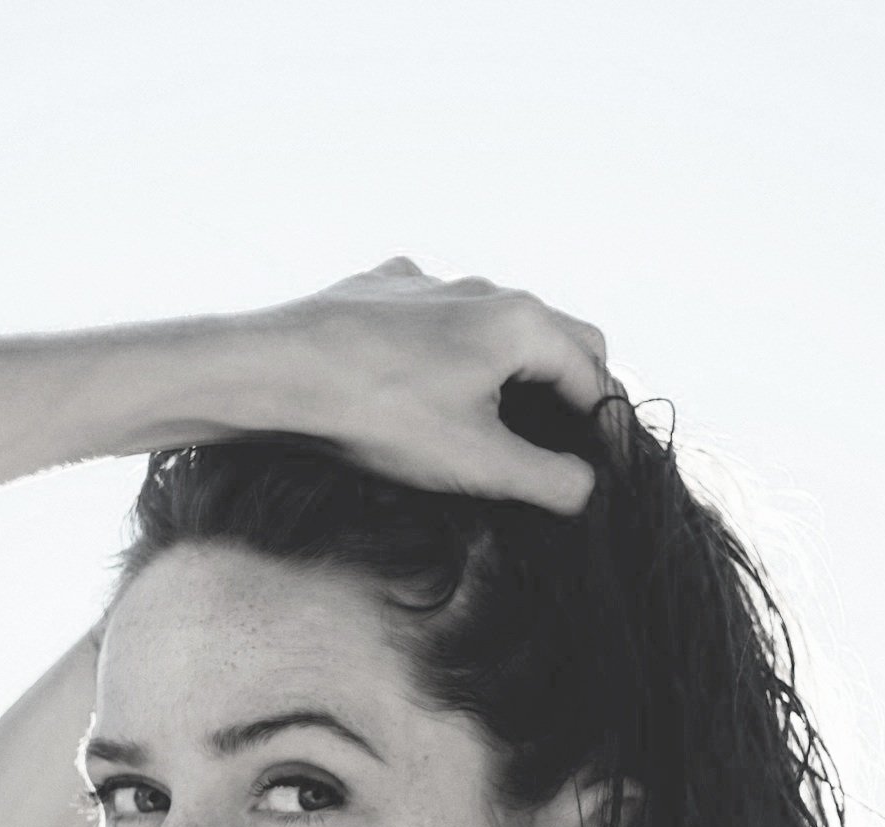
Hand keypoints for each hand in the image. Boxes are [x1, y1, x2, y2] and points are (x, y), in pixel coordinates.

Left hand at [263, 256, 618, 515]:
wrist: (277, 370)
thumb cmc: (383, 415)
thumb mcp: (479, 463)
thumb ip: (548, 479)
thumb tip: (585, 488)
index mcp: (523, 322)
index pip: (595, 376)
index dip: (607, 427)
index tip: (605, 468)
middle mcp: (484, 287)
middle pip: (555, 338)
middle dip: (570, 389)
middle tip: (566, 439)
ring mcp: (430, 282)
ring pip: (494, 322)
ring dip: (511, 366)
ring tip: (501, 415)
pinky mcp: (383, 288)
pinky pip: (435, 314)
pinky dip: (450, 345)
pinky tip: (427, 380)